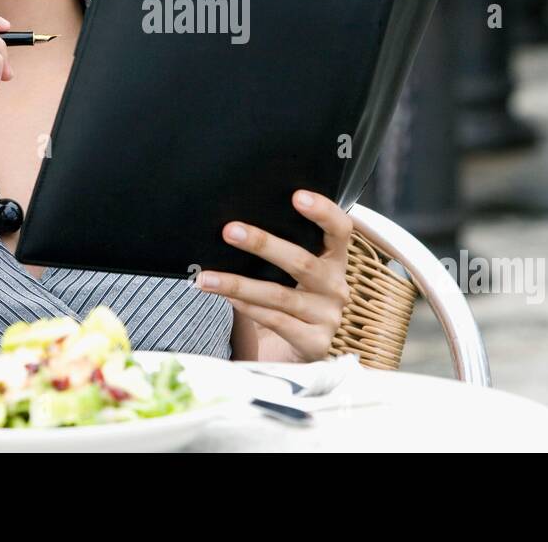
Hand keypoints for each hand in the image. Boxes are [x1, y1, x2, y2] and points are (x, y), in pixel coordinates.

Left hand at [196, 189, 351, 362]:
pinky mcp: (315, 343)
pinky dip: (248, 307)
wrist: (293, 351)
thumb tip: (232, 225)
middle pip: (302, 261)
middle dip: (263, 243)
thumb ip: (276, 250)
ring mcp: (328, 317)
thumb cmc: (286, 299)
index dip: (323, 211)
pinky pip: (276, 321)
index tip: (297, 196)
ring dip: (238, 283)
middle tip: (230, 230)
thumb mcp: (288, 271)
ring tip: (207, 277)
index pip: (340, 229)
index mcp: (334, 260)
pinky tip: (227, 298)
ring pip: (280, 295)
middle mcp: (337, 286)